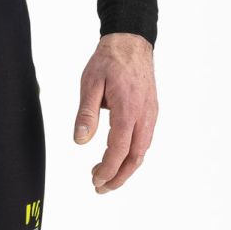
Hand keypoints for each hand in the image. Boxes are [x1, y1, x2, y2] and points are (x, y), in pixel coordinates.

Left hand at [73, 33, 158, 193]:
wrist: (131, 41)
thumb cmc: (109, 60)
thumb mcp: (90, 83)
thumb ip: (85, 113)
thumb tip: (80, 141)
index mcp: (128, 109)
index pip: (119, 149)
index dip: (107, 169)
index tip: (95, 179)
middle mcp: (144, 114)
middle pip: (135, 157)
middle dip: (118, 177)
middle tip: (100, 188)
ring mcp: (150, 114)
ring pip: (142, 151)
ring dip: (125, 169)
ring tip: (106, 178)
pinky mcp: (150, 112)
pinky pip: (144, 140)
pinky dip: (132, 155)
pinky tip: (118, 159)